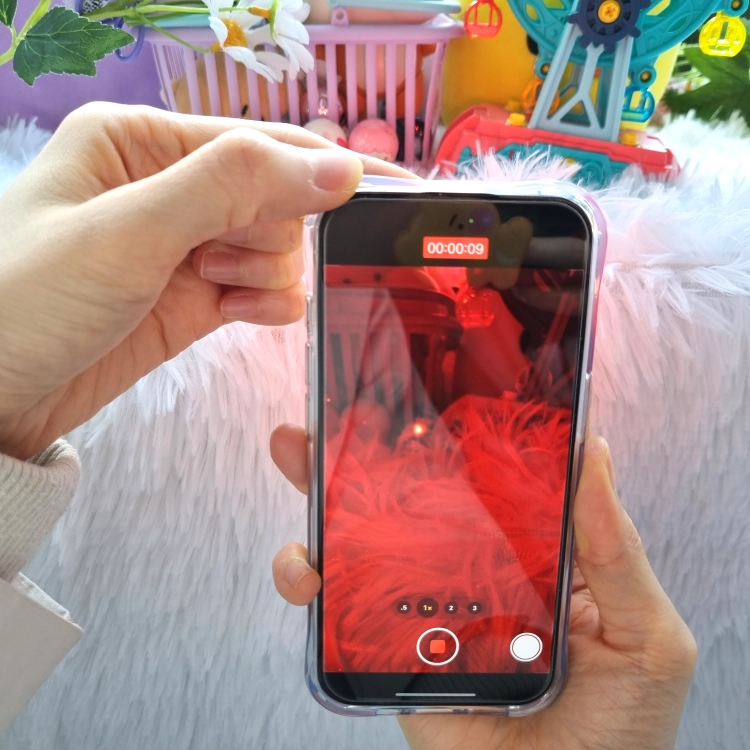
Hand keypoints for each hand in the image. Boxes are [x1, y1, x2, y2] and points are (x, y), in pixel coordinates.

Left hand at [0, 103, 411, 459]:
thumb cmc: (25, 301)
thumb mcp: (131, 229)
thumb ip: (235, 188)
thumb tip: (335, 166)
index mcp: (141, 142)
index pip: (258, 142)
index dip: (319, 166)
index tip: (385, 190)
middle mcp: (168, 190)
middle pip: (276, 198)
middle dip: (263, 233)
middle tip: (216, 259)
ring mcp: (186, 247)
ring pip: (276, 249)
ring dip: (260, 274)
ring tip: (208, 289)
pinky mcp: (196, 297)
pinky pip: (264, 290)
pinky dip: (264, 304)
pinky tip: (233, 313)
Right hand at [270, 427, 696, 749]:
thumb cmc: (619, 732)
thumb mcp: (644, 634)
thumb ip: (615, 549)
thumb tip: (595, 452)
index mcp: (524, 553)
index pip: (480, 482)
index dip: (444, 437)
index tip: (412, 390)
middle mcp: (468, 570)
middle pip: (407, 500)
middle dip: (360, 452)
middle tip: (327, 413)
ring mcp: (424, 609)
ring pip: (361, 542)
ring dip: (320, 499)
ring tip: (299, 460)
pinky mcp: (387, 652)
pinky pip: (339, 608)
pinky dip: (309, 579)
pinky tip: (304, 565)